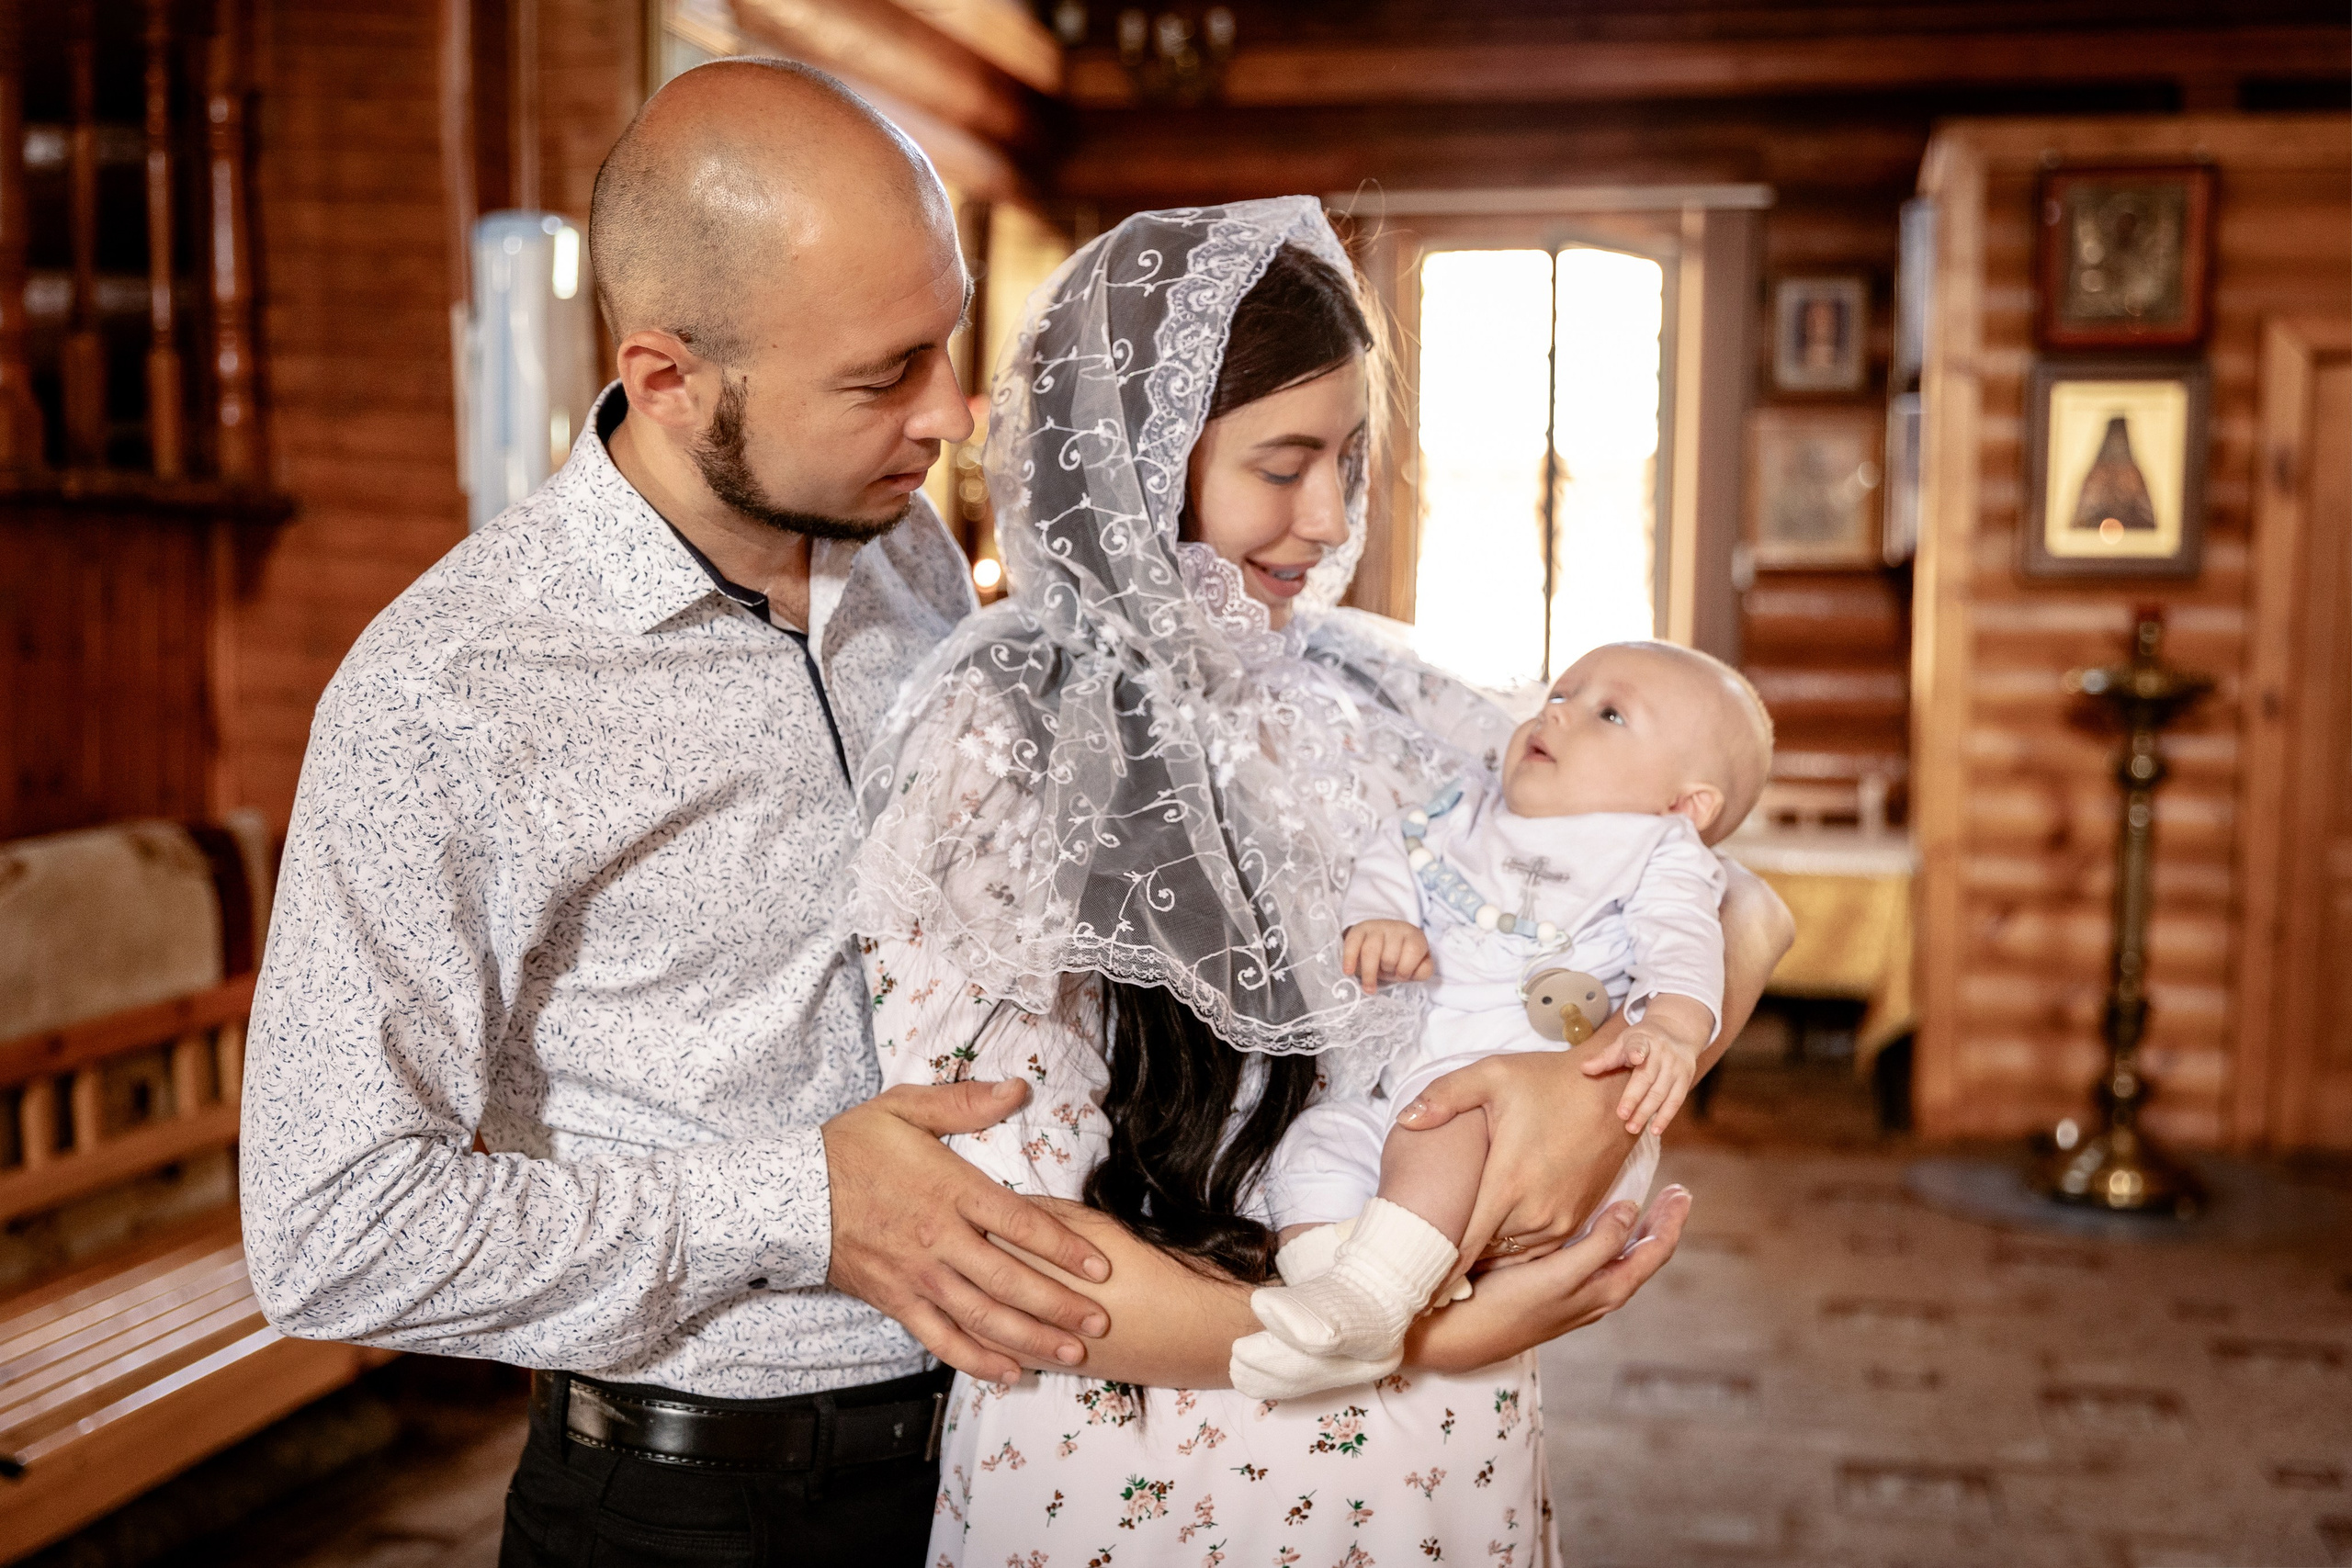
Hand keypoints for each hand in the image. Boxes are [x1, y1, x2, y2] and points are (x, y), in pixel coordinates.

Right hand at [824, 1079, 1112, 1385]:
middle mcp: (938, 1238)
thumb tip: (1018, 1089)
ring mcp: (917, 1276)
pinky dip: (976, 1359)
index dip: (1063, 1248)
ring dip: (1030, 1338)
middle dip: (1059, 1305)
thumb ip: (964, 1102)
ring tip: (1071, 1354)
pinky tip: (1008, 1370)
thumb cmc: (849, 1147)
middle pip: (1009, 1280)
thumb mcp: (903, 1108)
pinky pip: (941, 1339)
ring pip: (982, 1316)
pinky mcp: (896, 1301)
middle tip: (1099, 1323)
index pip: (1019, 1223)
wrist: (786, 1193)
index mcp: (948, 1189)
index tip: (1099, 1268)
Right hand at [1343, 919, 1432, 992]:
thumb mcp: (1417, 965)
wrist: (1382, 940)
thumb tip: (1414, 972)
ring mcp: (1376, 927)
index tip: (1401, 976)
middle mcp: (1396, 927)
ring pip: (1370, 952)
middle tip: (1386, 972)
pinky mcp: (1358, 930)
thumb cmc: (1401, 958)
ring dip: (1370, 974)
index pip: (1413, 951)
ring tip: (1369, 988)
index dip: (1406, 969)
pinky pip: (1352, 944)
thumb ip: (1423, 971)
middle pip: (1389, 956)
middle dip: (1387, 970)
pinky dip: (1349, 959)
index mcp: (1414, 935)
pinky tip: (1348, 972)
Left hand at [1396, 1027, 1641, 1295]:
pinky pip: (1534, 1250)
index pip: (1463, 1246)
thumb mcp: (1492, 1075)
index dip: (1436, 1268)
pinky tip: (1489, 1243)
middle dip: (1452, 1257)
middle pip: (1482, 1252)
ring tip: (1448, 1258)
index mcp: (1507, 1184)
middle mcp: (1534, 1213)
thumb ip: (1444, 1096)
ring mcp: (1558, 1222)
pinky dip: (1511, 1250)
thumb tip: (1405, 1119)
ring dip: (1483, 1255)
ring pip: (1508, 1255)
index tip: (1411, 1283)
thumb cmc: (1549, 1082)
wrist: (1615, 1092)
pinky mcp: (1574, 1221)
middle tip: (1419, 1262)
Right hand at [1407, 1186, 1689, 1372]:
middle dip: (1661, 1224)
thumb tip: (1630, 1210)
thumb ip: (1597, 1245)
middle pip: (1642, 1257)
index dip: (1670, 1222)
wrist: (1458, 1336)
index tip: (1681, 1190)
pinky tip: (1596, 1227)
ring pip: (1620, 1260)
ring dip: (1638, 1232)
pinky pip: (1597, 1262)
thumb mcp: (1558, 1275)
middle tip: (1676, 1191)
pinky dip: (1609, 1239)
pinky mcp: (1553, 1291)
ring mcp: (1575, 1296)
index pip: (1653, 1253)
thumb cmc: (1507, 1304)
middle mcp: (1596, 1296)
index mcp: (1605, 1291)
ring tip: (1646, 1204)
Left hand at [1581, 995, 1708, 1135]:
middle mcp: (1662, 1053)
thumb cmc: (1643, 1040)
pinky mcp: (1685, 1079)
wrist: (1677, 1030)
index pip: (1639, 1045)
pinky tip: (1655, 1130)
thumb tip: (1583, 1068)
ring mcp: (1676, 1067)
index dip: (1637, 1051)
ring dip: (1647, 1112)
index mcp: (1644, 1040)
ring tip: (1632, 1128)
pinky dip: (1665, 1117)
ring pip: (1661, 1093)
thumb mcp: (1625, 1041)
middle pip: (1648, 1077)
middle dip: (1635, 1097)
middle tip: (1621, 1116)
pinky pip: (1675, 1101)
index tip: (1635, 1057)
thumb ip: (1606, 1057)